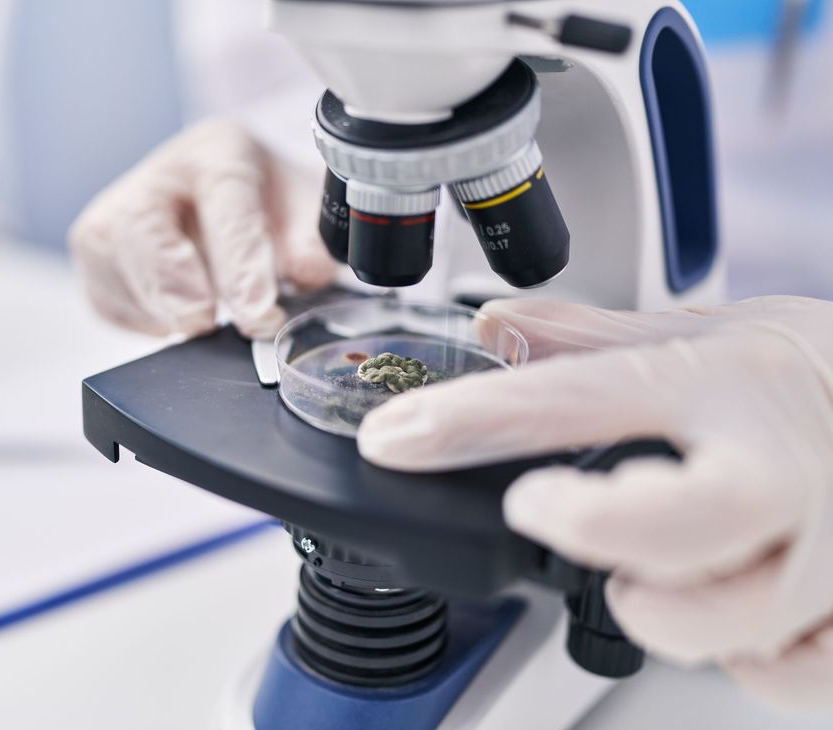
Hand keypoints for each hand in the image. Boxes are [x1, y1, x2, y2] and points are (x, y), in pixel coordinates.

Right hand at [68, 119, 335, 338]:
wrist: (226, 199)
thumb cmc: (267, 203)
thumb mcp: (307, 213)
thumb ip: (313, 242)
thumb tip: (308, 272)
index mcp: (220, 151)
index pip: (224, 200)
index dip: (240, 263)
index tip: (258, 314)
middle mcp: (160, 172)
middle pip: (141, 223)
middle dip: (172, 284)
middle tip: (205, 324)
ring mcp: (116, 206)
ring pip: (109, 256)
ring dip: (155, 305)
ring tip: (199, 323)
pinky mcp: (94, 248)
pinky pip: (103, 292)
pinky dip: (138, 317)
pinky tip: (173, 319)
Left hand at [357, 295, 832, 709]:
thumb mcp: (724, 332)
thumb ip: (602, 338)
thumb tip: (499, 328)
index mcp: (731, 382)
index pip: (571, 400)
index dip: (466, 424)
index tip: (396, 440)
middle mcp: (784, 467)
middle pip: (662, 530)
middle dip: (584, 530)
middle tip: (546, 511)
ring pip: (717, 623)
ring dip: (661, 604)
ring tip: (652, 564)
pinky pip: (783, 674)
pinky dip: (744, 654)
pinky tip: (737, 607)